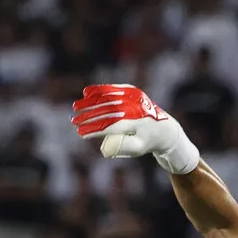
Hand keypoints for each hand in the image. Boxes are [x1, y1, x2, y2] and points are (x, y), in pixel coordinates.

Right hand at [71, 84, 200, 173]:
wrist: (164, 128)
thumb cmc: (146, 142)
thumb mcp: (136, 149)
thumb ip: (120, 148)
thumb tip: (103, 148)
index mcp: (137, 123)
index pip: (111, 126)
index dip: (94, 129)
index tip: (80, 133)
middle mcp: (135, 107)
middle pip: (107, 110)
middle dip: (88, 116)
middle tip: (74, 121)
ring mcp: (134, 96)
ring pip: (108, 97)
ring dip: (90, 102)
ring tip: (76, 107)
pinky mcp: (133, 90)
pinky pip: (114, 89)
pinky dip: (100, 90)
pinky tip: (86, 93)